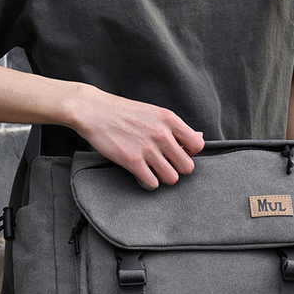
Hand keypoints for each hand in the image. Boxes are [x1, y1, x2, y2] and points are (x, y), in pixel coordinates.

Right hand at [69, 85, 204, 189]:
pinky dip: (148, 183)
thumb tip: (199, 137)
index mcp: (170, 120)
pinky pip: (152, 183)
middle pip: (187, 166)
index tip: (177, 152)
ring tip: (152, 170)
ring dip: (162, 178)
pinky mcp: (131, 160)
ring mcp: (147, 148)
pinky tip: (141, 174)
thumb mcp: (155, 112)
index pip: (198, 146)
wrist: (94, 110)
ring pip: (171, 178)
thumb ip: (176, 127)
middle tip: (164, 164)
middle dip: (176, 168)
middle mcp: (162, 134)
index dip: (189, 153)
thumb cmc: (124, 112)